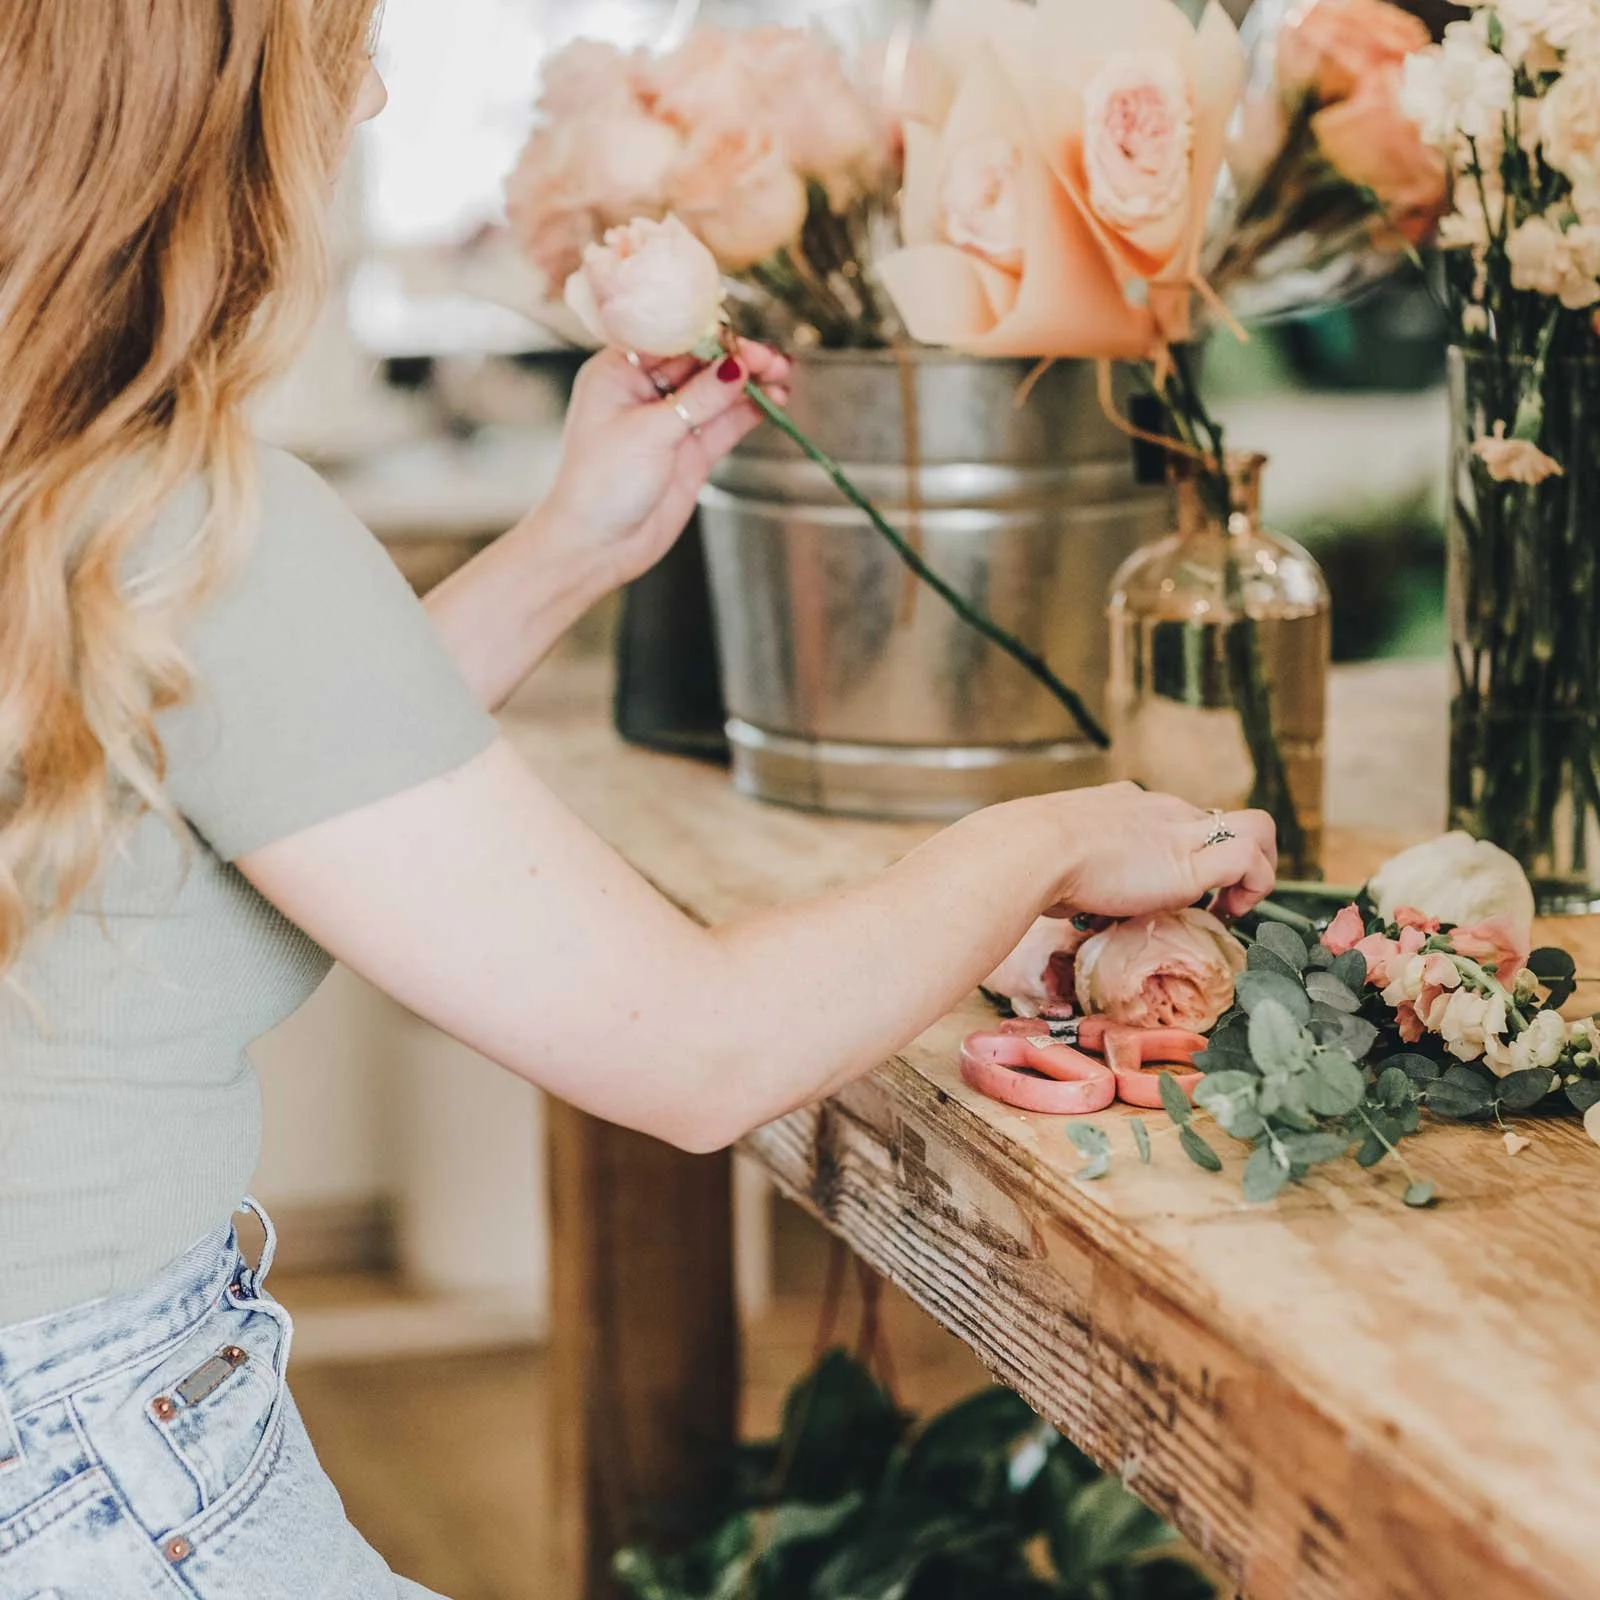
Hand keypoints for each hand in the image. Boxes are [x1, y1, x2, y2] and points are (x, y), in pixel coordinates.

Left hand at [538, 340, 792, 591]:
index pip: (672, 339)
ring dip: (750, 384)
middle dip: (738, 359)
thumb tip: (737, 368)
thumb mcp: (649, 432)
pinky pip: (725, 424)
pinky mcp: (690, 453)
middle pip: (701, 363)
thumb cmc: (601, 483)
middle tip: (773, 359)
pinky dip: (749, 412)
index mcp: (618, 372)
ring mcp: (670, 423)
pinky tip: (774, 401)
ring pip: (718, 393)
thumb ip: (699, 399)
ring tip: (783, 376)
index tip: (743, 340)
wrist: (596, 546)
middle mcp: (644, 392)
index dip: (711, 336)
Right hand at [1033, 784, 1277, 922]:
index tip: (1168, 890)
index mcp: (1126, 804)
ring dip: (1259, 868)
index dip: (1185, 852)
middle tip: (1213, 902)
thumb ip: (1067, 869)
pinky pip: (1249, 860)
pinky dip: (1254, 886)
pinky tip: (1227, 914)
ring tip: (1233, 908)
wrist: (1032, 849)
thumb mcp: (1053, 854)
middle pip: (1219, 818)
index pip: (1175, 817)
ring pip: (1257, 827)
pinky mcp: (1190, 863)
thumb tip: (1055, 897)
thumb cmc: (1026, 857)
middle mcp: (1161, 810)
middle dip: (1227, 858)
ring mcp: (1179, 832)